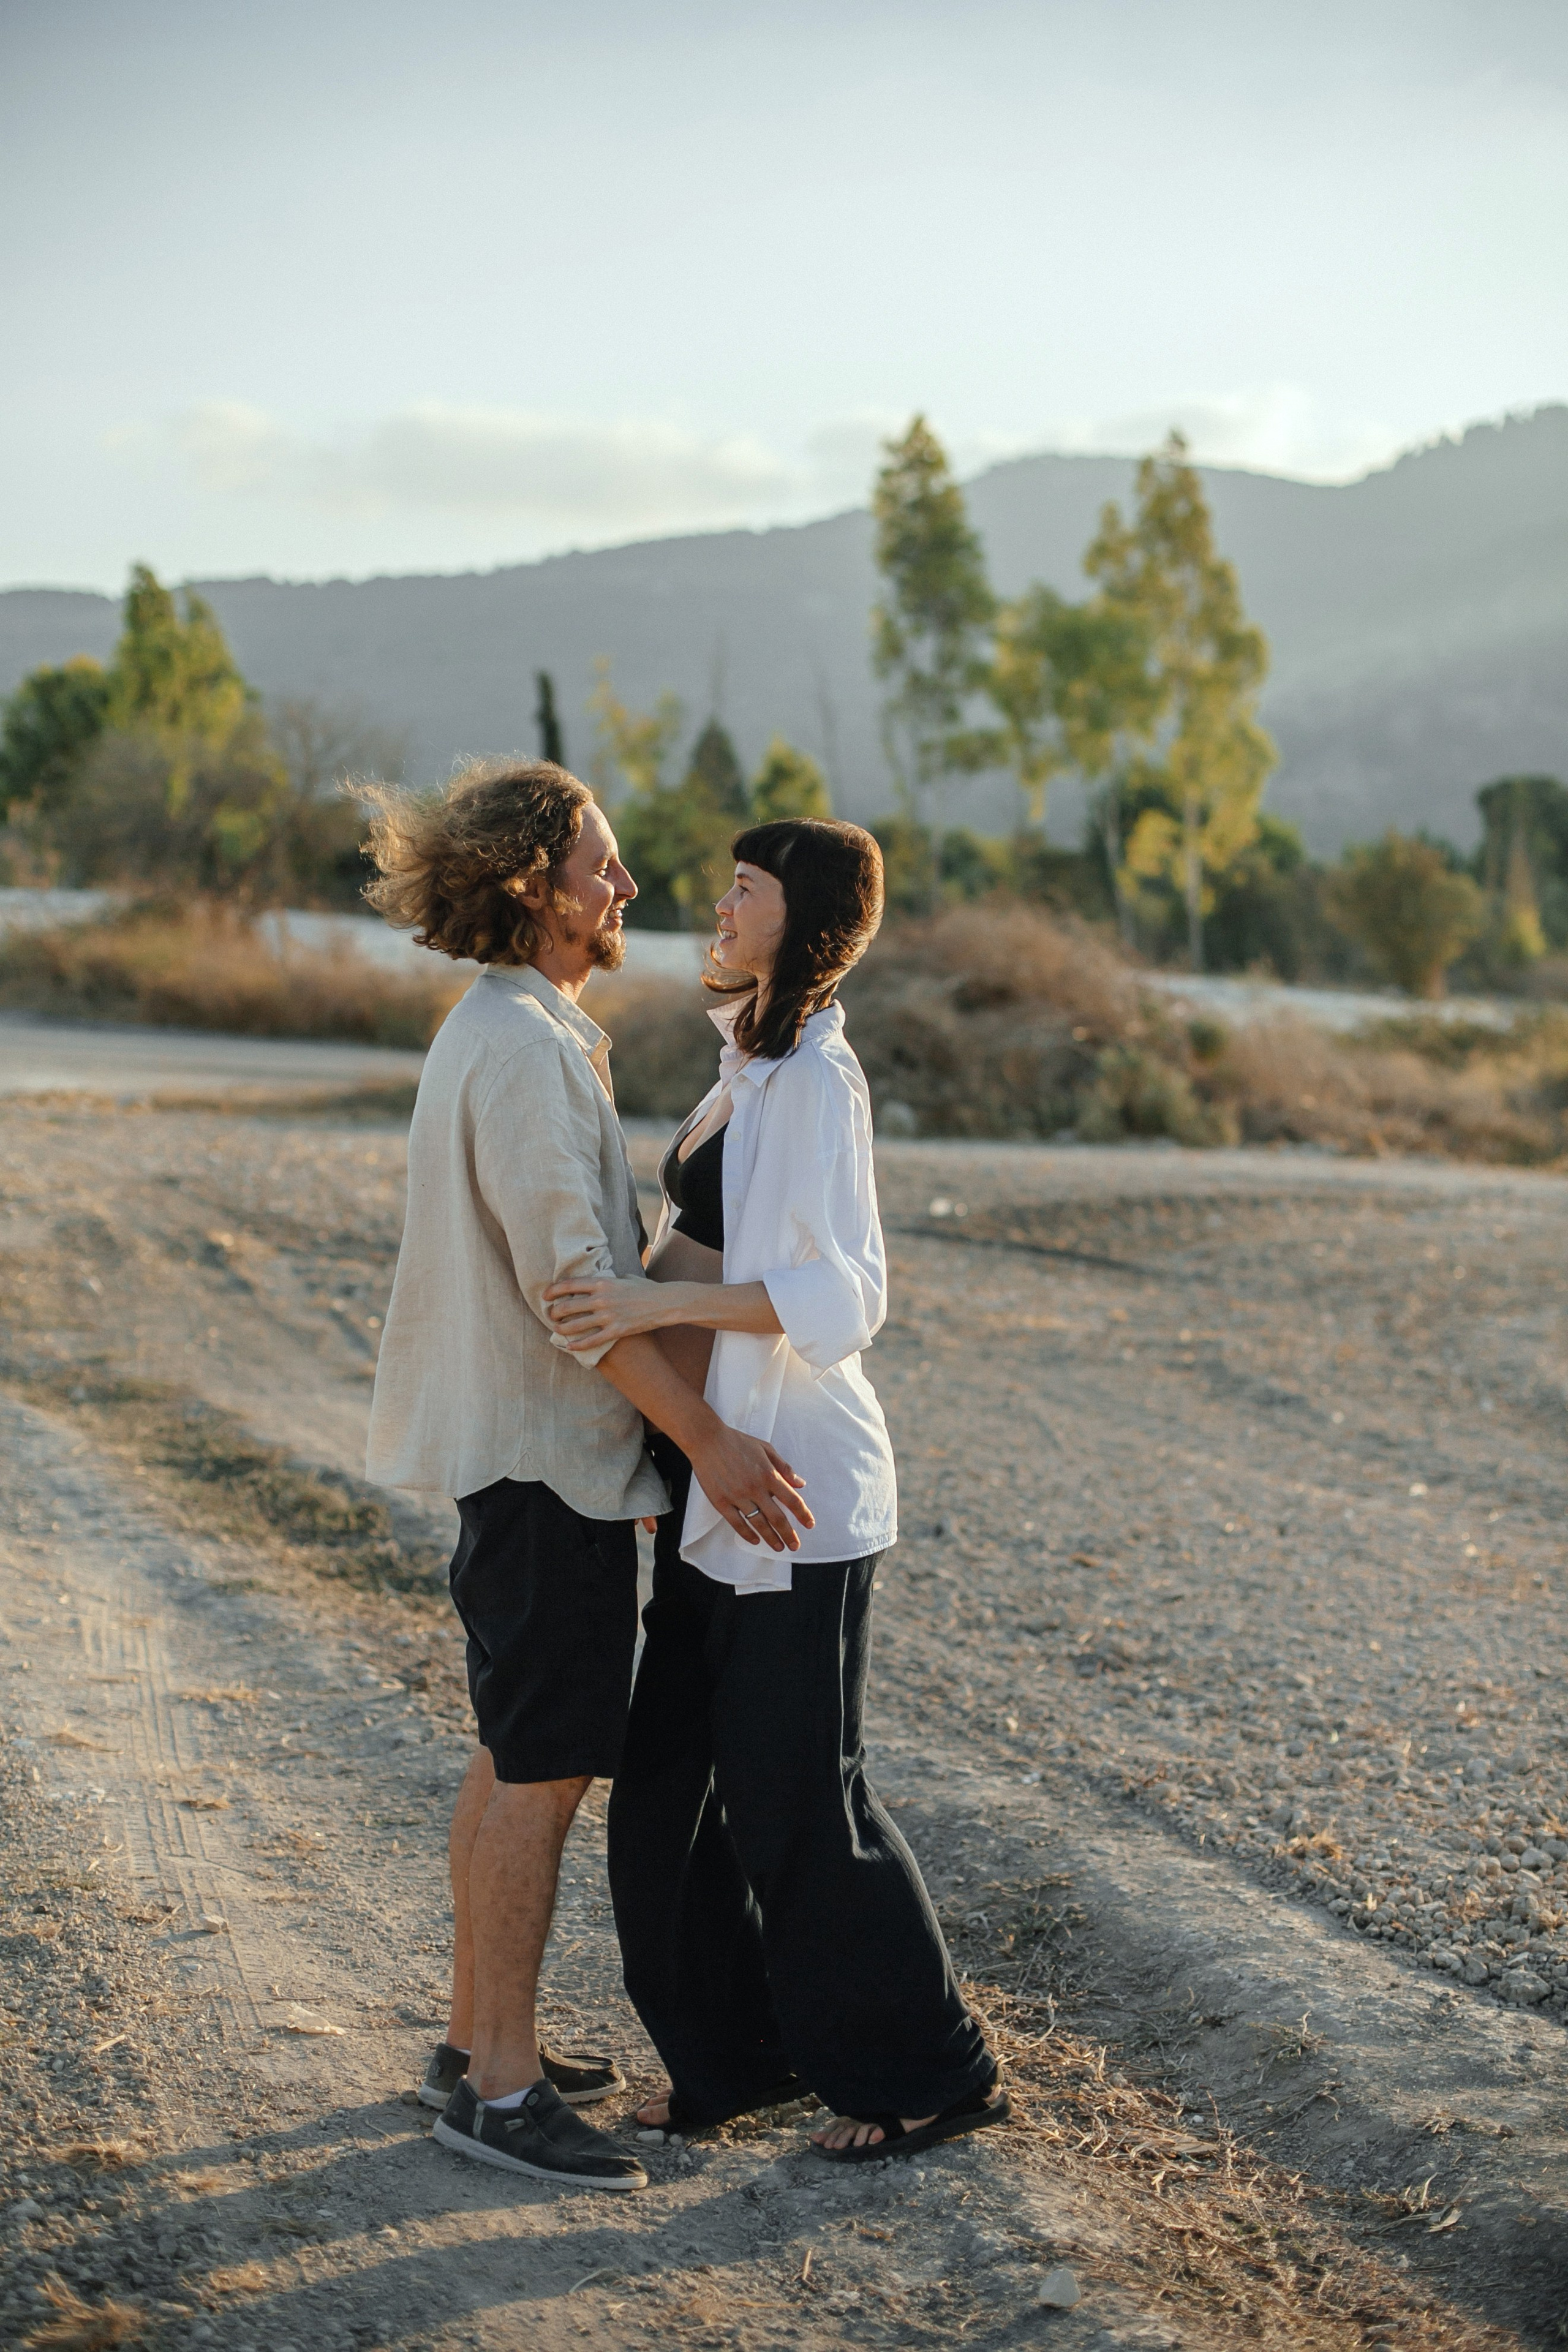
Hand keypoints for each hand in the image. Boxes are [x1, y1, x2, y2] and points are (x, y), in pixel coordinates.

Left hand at [544, 1273, 664, 1349]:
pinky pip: (591, 1341)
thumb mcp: (624, 1278)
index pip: (569, 1285)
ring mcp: (608, 1316)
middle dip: (553, 1312)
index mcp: (602, 1283)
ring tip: (557, 1329)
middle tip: (551, 1315)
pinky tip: (569, 1347)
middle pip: (566, 1307)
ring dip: (561, 1329)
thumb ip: (608, 1280)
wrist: (664, 1303)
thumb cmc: (645, 1289)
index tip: (545, 1296)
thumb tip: (597, 1281)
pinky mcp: (615, 1331)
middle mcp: (601, 1299)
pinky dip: (577, 1345)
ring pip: (574, 1325)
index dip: (553, 1291)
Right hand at [687, 1426, 812, 1550]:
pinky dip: (747, 1534)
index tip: (809, 1524)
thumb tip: (800, 1484)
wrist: (707, 1440)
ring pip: (759, 1524)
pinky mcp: (721, 1502)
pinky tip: (755, 1540)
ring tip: (779, 1547)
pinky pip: (737, 1523)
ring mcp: (737, 1496)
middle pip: (777, 1518)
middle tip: (795, 1546)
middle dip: (789, 1534)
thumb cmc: (737, 1442)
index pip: (792, 1500)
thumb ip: (784, 1468)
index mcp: (768, 1474)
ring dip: (771, 1538)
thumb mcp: (765, 1448)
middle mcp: (755, 1488)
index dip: (803, 1514)